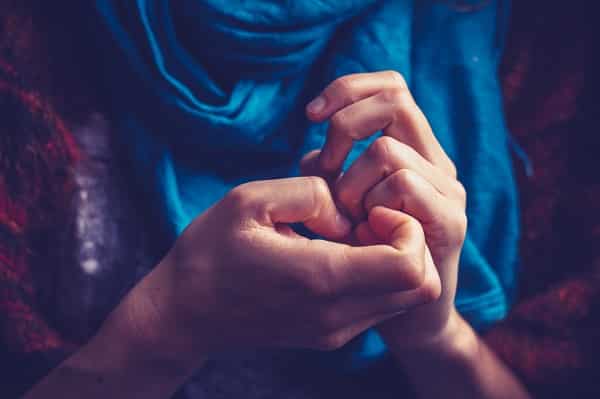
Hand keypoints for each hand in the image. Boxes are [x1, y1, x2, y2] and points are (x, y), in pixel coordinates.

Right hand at [116, 176, 440, 374]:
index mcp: (319, 278)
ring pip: (405, 298)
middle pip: (419, 286)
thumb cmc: (210, 251)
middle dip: (408, 242)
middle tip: (366, 217)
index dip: (407, 227)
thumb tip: (345, 212)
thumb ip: (310, 192)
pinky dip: (376, 275)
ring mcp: (335, 331)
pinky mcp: (331, 334)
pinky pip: (380, 305)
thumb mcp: (250, 199)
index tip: (371, 208)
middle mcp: (336, 314)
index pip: (410, 266)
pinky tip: (337, 252)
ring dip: (394, 259)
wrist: (184, 312)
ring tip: (349, 234)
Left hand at [302, 71, 466, 349]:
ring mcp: (447, 190)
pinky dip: (371, 205)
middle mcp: (436, 162)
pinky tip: (366, 232)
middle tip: (326, 169)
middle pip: (394, 100)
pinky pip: (403, 185)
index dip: (348, 88)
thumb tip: (314, 156)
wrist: (406, 315)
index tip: (311, 117)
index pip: (391, 85)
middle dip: (344, 128)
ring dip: (351, 183)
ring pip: (389, 150)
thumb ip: (332, 172)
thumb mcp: (343, 204)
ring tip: (349, 219)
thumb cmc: (367, 255)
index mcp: (414, 150)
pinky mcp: (450, 222)